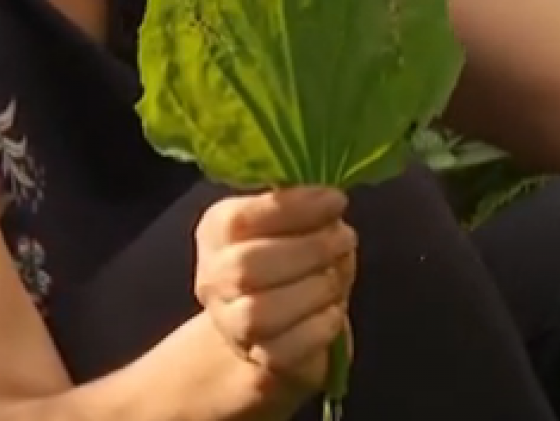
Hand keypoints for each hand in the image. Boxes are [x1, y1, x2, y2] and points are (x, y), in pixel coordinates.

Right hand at [190, 187, 357, 413]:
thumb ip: (306, 210)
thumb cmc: (293, 262)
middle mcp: (213, 278)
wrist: (276, 328)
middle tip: (346, 238)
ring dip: (316, 288)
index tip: (336, 200)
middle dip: (308, 249)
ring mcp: (232, 325)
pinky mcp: (263, 360)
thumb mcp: (295, 224)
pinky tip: (334, 310)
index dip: (291, 209)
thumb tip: (331, 203)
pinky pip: (290, 347)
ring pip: (261, 313)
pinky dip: (322, 324)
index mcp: (216, 232)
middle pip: (246, 266)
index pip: (239, 220)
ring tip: (338, 275)